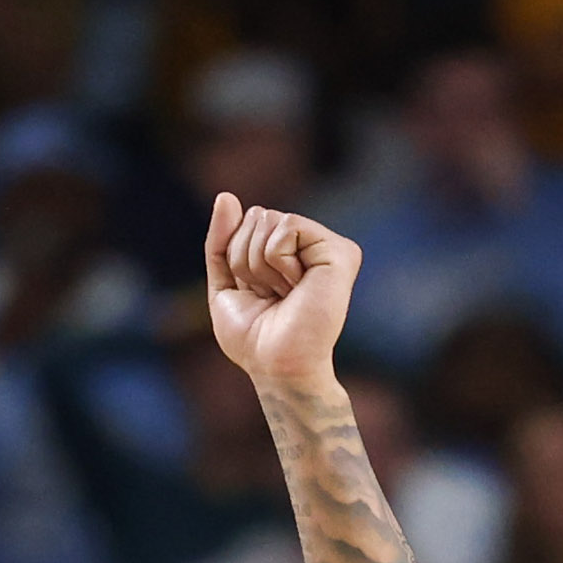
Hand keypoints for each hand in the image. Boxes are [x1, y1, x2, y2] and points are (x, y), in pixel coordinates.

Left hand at [205, 196, 363, 401]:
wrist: (277, 366)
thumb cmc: (255, 337)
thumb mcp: (225, 283)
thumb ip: (222, 240)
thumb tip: (226, 196)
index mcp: (289, 252)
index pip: (246, 221)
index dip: (236, 256)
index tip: (259, 294)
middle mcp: (312, 246)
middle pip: (256, 215)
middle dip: (246, 256)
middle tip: (271, 295)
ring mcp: (328, 248)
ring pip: (268, 218)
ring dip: (261, 263)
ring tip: (285, 294)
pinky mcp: (340, 252)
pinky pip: (287, 226)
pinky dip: (278, 260)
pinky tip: (298, 287)